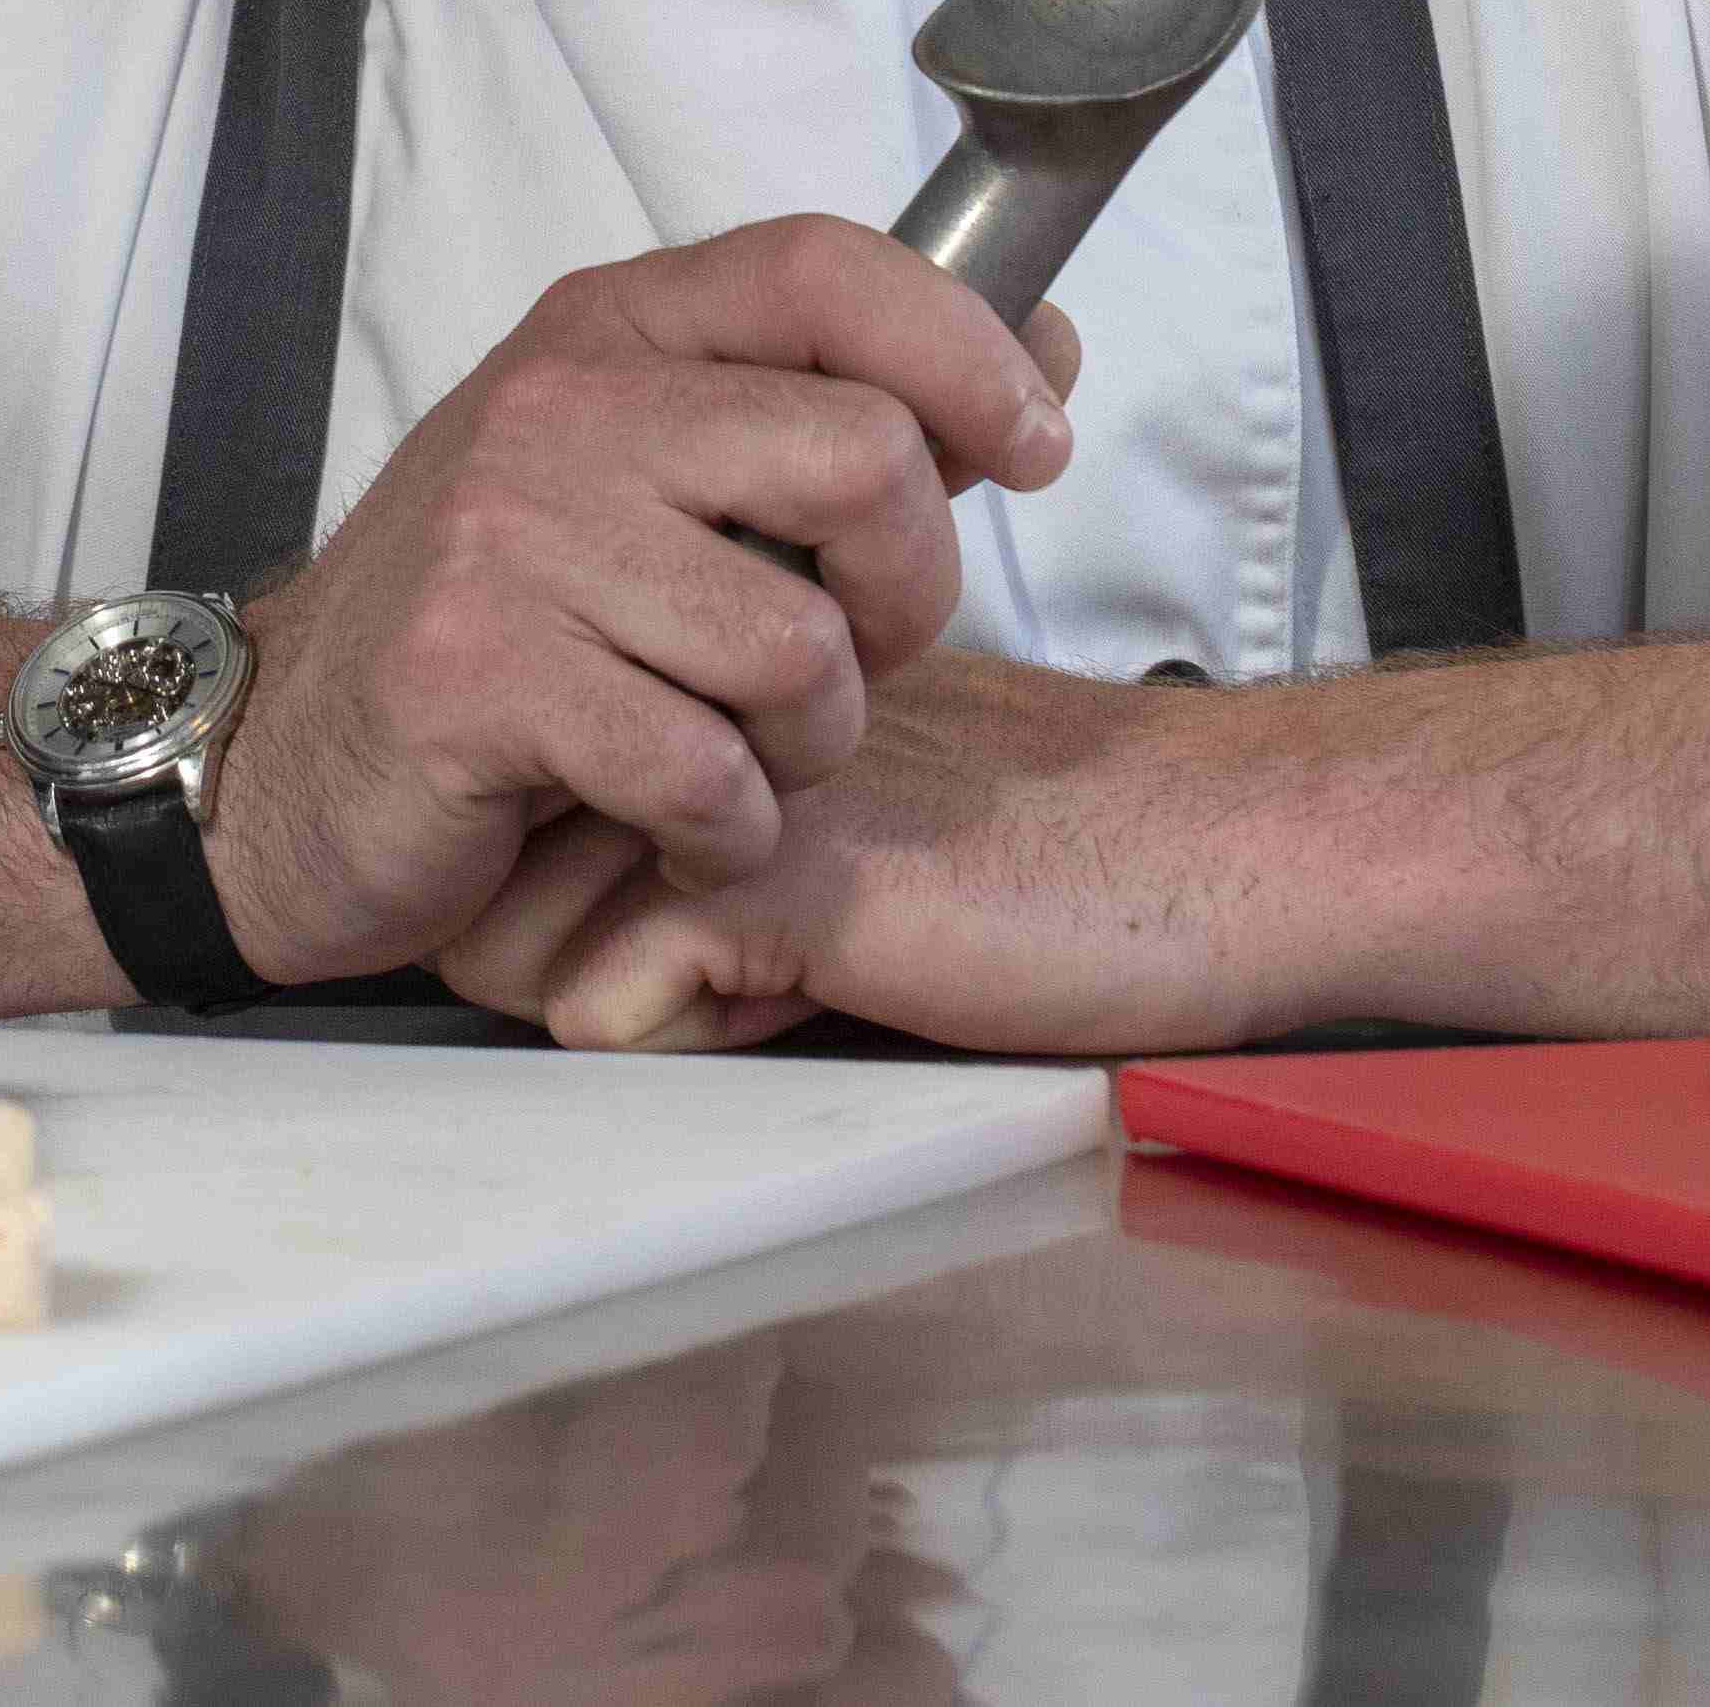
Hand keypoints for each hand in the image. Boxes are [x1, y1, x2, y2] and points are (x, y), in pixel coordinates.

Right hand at [205, 220, 1082, 990]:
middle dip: (907, 599)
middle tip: (850, 662)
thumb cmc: (493, 623)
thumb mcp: (653, 472)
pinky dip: (724, 830)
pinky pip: (706, 773)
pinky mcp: (478, 681)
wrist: (277, 760)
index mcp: (615, 330)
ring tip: (740, 758)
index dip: (968, 350)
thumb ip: (831, 410)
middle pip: (867, 463)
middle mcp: (562, 408)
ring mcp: (511, 541)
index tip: (1033, 442)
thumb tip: (1037, 340)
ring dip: (809, 747)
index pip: (833, 267)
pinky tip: (672, 826)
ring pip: (801, 649)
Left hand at [431, 652, 1261, 1057]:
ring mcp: (717, 778)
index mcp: (714, 671)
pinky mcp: (767, 872)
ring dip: (640, 1001)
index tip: (743, 900)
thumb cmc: (1065, 842)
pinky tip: (822, 985)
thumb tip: (590, 919)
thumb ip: (726, 821)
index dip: (599, 897)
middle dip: (589, 959)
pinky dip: (691, 1039)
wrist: (1219, 847)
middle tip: (769, 946)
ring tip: (796, 965)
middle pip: (490, 883)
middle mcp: (691, 697)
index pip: (525, 806)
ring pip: (517, 947)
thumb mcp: (857, 813)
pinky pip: (599, 1012)